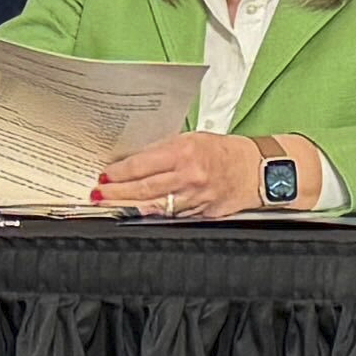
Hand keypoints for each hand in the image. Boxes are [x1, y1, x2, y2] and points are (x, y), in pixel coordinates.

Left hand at [93, 130, 292, 218]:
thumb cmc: (223, 151)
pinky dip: (151, 215)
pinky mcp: (201, 214)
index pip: (142, 165)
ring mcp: (195, 198)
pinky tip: (136, 214)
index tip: (104, 177)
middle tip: (98, 195)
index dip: (119, 173)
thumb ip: (163, 150)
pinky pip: (170, 216)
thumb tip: (133, 161)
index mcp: (185, 152)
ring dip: (128, 207)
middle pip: (143, 189)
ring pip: (153, 207)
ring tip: (109, 206)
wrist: (257, 170)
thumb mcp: (192, 139)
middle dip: (116, 194)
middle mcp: (189, 176)